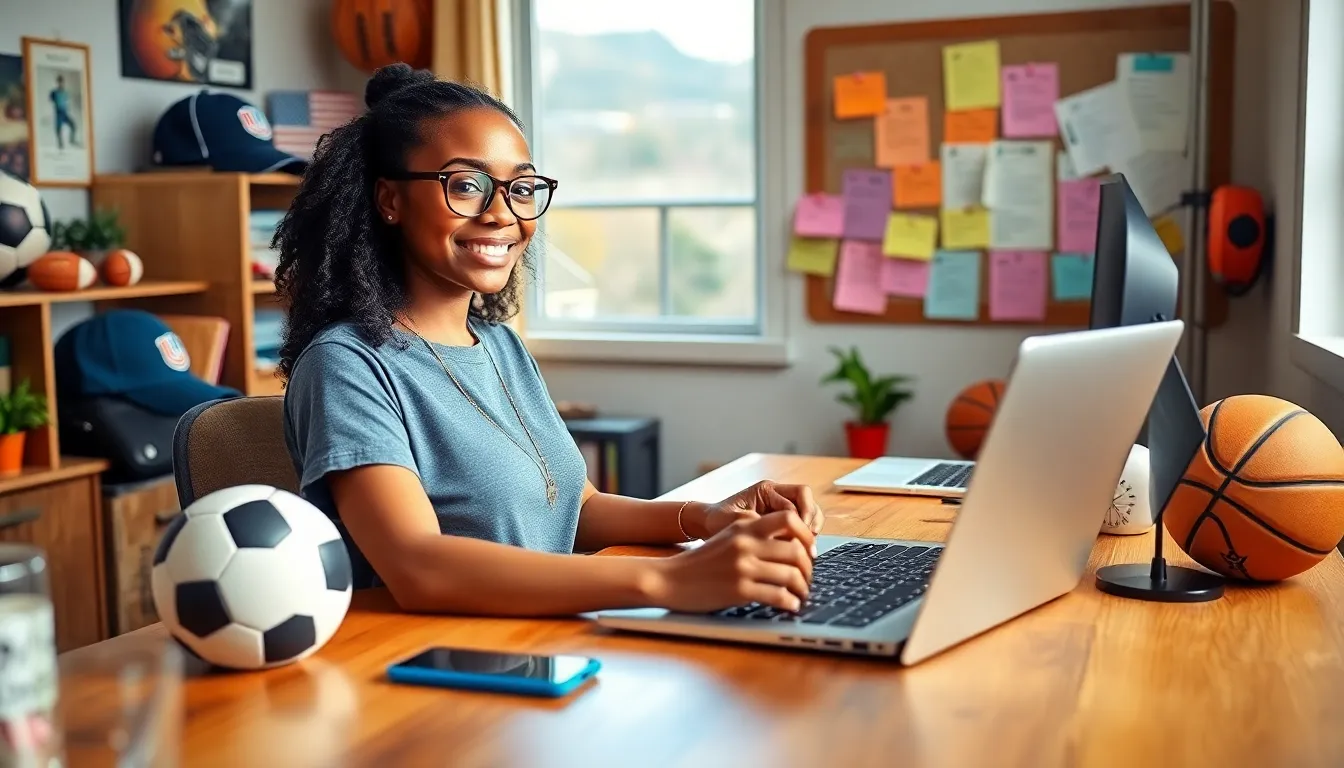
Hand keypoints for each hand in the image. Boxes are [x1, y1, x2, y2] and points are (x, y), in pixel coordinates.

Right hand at [649, 512, 815, 612]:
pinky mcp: (740, 590)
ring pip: (791, 575)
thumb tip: (789, 545)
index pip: (789, 519)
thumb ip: (754, 536)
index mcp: (745, 527)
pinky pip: (778, 596)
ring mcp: (743, 567)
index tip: (809, 551)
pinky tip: (790, 606)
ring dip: (802, 588)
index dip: (806, 535)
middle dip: (808, 568)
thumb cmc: (700, 562)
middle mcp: (747, 544)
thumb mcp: (727, 538)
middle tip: (807, 578)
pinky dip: (790, 603)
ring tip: (801, 595)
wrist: (669, 579)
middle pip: (796, 551)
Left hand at [695, 480, 824, 540]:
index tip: (800, 536)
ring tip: (807, 546)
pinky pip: (800, 523)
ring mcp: (779, 506)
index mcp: (766, 490)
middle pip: (807, 500)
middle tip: (809, 541)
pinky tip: (799, 549)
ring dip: (810, 528)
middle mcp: (776, 495)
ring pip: (808, 511)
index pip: (797, 497)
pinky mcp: (779, 520)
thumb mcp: (734, 522)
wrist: (707, 525)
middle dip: (811, 520)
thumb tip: (781, 533)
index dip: (802, 517)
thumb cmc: (717, 520)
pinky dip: (803, 535)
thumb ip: (758, 524)